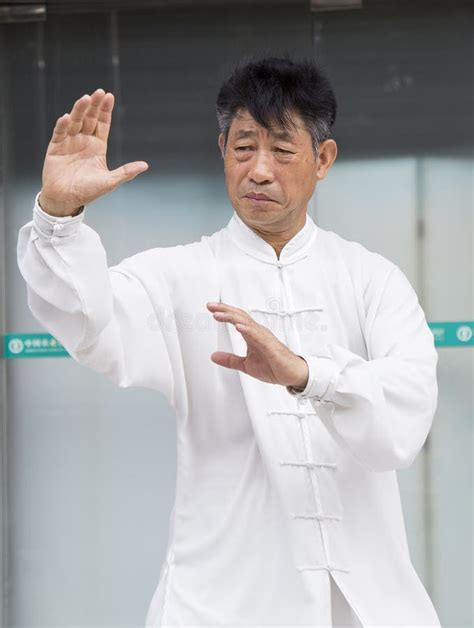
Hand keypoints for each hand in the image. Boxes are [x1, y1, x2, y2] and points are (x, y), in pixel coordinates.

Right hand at [39, 89, 148, 216]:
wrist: (66, 200)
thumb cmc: (88, 192)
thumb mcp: (110, 181)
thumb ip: (126, 172)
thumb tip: (145, 165)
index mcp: (97, 146)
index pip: (102, 124)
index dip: (105, 110)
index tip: (109, 96)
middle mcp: (84, 141)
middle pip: (89, 119)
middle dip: (94, 106)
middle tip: (99, 92)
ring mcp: (69, 143)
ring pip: (75, 122)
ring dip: (79, 110)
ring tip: (85, 99)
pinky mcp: (55, 148)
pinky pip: (59, 133)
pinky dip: (62, 125)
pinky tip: (66, 117)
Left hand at [207, 301, 308, 387]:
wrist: (292, 374)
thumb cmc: (274, 366)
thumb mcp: (246, 365)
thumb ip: (230, 360)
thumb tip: (214, 356)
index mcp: (252, 335)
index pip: (237, 319)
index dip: (224, 312)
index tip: (211, 308)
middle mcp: (258, 332)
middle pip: (240, 316)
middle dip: (225, 310)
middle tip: (211, 305)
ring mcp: (264, 338)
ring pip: (247, 323)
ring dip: (232, 318)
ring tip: (219, 314)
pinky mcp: (270, 346)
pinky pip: (258, 336)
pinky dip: (247, 330)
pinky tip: (238, 327)